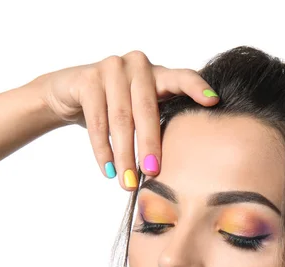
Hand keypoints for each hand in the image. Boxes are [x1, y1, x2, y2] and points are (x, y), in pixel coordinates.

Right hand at [33, 51, 218, 188]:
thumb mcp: (140, 112)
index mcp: (157, 73)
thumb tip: (183, 166)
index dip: (197, 87)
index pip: (181, 77)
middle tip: (153, 173)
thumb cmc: (115, 108)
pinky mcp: (88, 79)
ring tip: (127, 183)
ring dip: (125, 155)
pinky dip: (103, 150)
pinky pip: (97, 121)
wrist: (71, 93)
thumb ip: (159, 124)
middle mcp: (137, 65)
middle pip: (146, 109)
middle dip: (150, 145)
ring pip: (121, 118)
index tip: (213, 102)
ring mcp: (111, 68)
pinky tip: (109, 170)